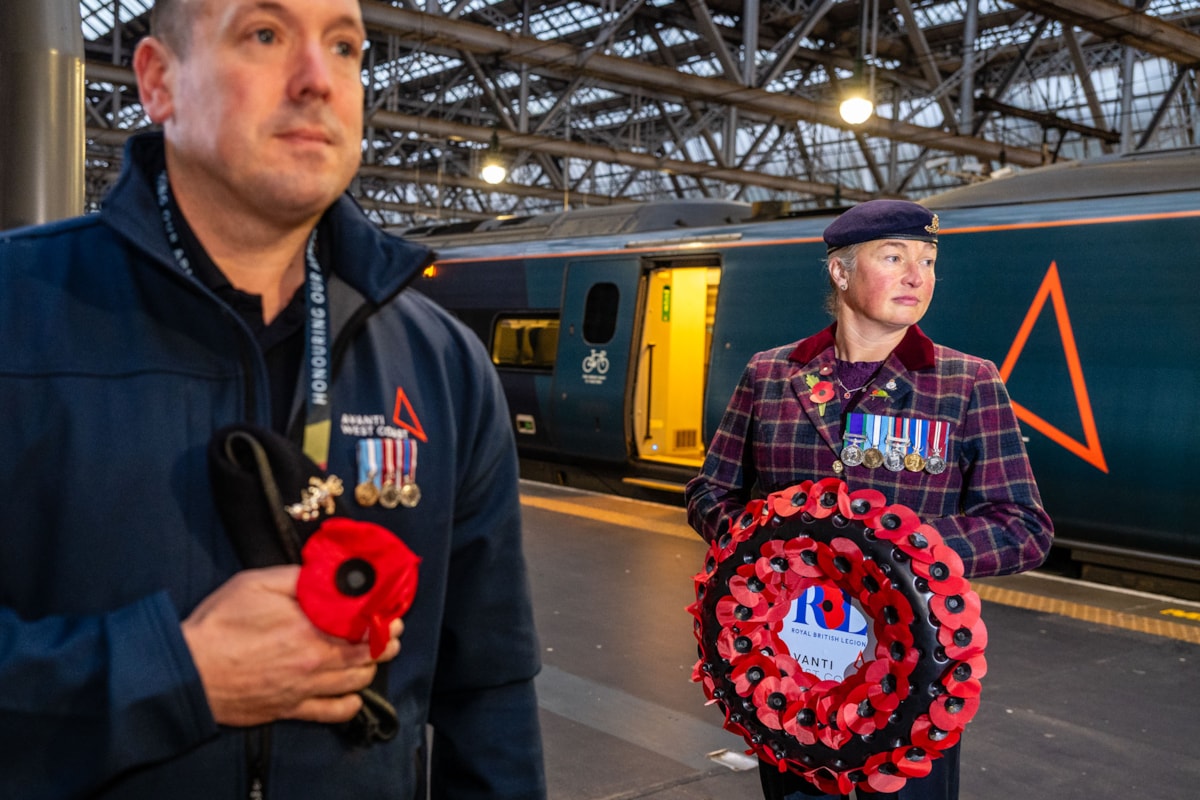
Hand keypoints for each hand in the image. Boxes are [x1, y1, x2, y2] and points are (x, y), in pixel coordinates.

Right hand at [181, 565, 402, 726]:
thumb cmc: (219, 625)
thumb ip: (298, 577)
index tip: (390, 610)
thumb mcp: (256, 584)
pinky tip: (354, 694)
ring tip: (377, 656)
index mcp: (310, 628)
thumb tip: (328, 573)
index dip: (382, 616)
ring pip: (356, 682)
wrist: (187, 672)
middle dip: (386, 642)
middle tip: (393, 633)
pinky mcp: (290, 710)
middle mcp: (314, 661)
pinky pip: (333, 713)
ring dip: (371, 668)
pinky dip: (350, 704)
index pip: (362, 624)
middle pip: (367, 654)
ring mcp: (304, 689)